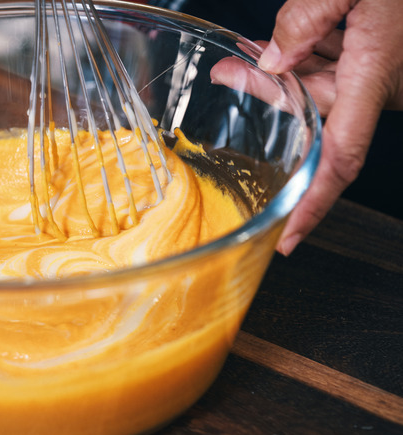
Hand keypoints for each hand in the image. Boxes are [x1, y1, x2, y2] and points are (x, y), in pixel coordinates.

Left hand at [257, 0, 402, 254]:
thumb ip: (309, 17)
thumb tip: (273, 60)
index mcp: (375, 75)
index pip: (339, 159)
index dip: (312, 204)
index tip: (287, 238)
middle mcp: (380, 83)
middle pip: (314, 114)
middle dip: (269, 98)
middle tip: (227, 74)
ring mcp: (382, 71)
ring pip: (321, 88)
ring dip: (282, 74)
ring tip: (242, 55)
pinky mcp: (381, 55)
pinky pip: (337, 67)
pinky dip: (306, 57)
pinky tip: (278, 45)